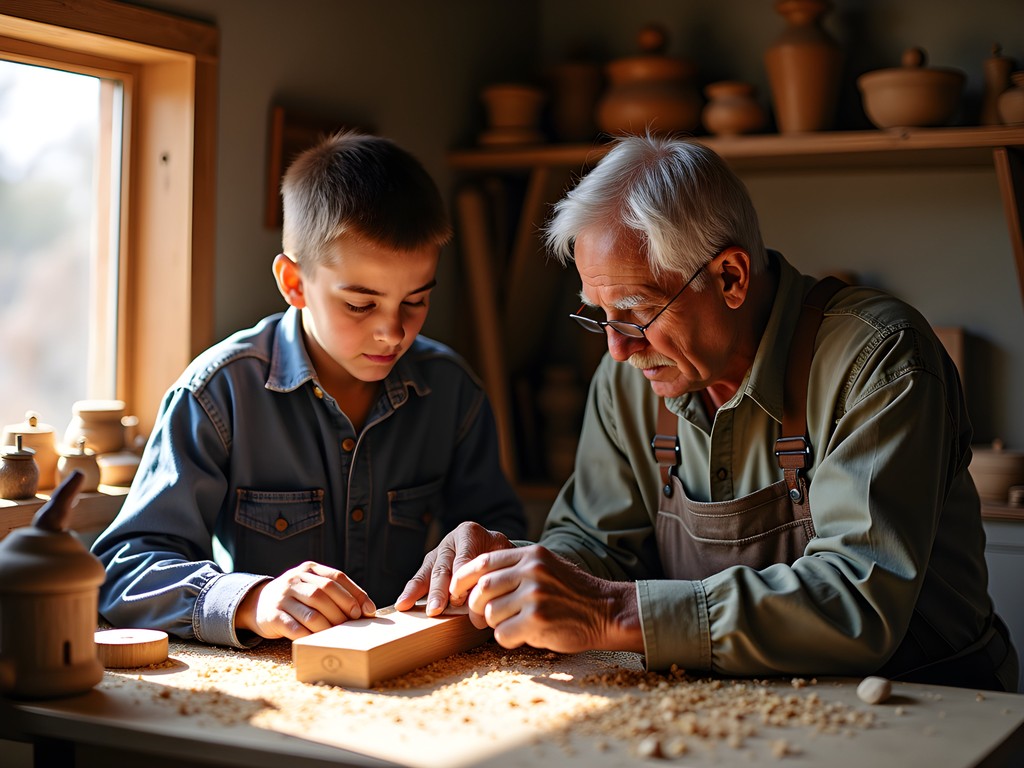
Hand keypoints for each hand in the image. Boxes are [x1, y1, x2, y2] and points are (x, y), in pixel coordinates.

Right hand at [235, 561, 375, 639]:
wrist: (257, 603)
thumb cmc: (296, 598)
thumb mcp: (312, 586)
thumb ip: (335, 593)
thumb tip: (367, 610)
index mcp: (309, 569)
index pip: (336, 577)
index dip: (355, 594)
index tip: (368, 611)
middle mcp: (295, 580)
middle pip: (324, 593)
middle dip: (343, 610)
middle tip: (354, 624)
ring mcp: (282, 597)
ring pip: (312, 612)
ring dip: (329, 625)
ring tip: (339, 634)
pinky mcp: (273, 616)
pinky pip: (295, 628)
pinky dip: (311, 636)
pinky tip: (319, 641)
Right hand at [395, 521, 513, 615]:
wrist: (492, 547)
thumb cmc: (499, 555)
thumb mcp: (502, 557)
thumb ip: (493, 572)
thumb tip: (484, 598)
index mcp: (469, 533)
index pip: (464, 558)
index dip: (461, 578)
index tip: (459, 597)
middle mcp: (450, 540)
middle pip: (444, 567)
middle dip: (438, 590)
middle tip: (436, 609)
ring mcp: (438, 552)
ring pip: (428, 572)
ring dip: (419, 592)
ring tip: (409, 606)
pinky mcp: (429, 564)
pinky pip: (419, 578)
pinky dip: (410, 591)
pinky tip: (401, 603)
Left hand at [451, 545, 644, 653]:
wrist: (607, 611)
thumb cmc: (573, 593)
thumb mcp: (547, 567)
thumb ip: (517, 568)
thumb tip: (476, 579)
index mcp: (531, 555)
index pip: (483, 562)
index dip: (463, 579)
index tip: (455, 592)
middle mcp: (532, 571)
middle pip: (482, 589)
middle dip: (475, 608)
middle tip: (481, 618)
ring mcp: (535, 595)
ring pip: (491, 614)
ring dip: (495, 625)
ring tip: (513, 625)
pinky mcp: (538, 620)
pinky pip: (503, 634)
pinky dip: (507, 639)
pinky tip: (523, 636)